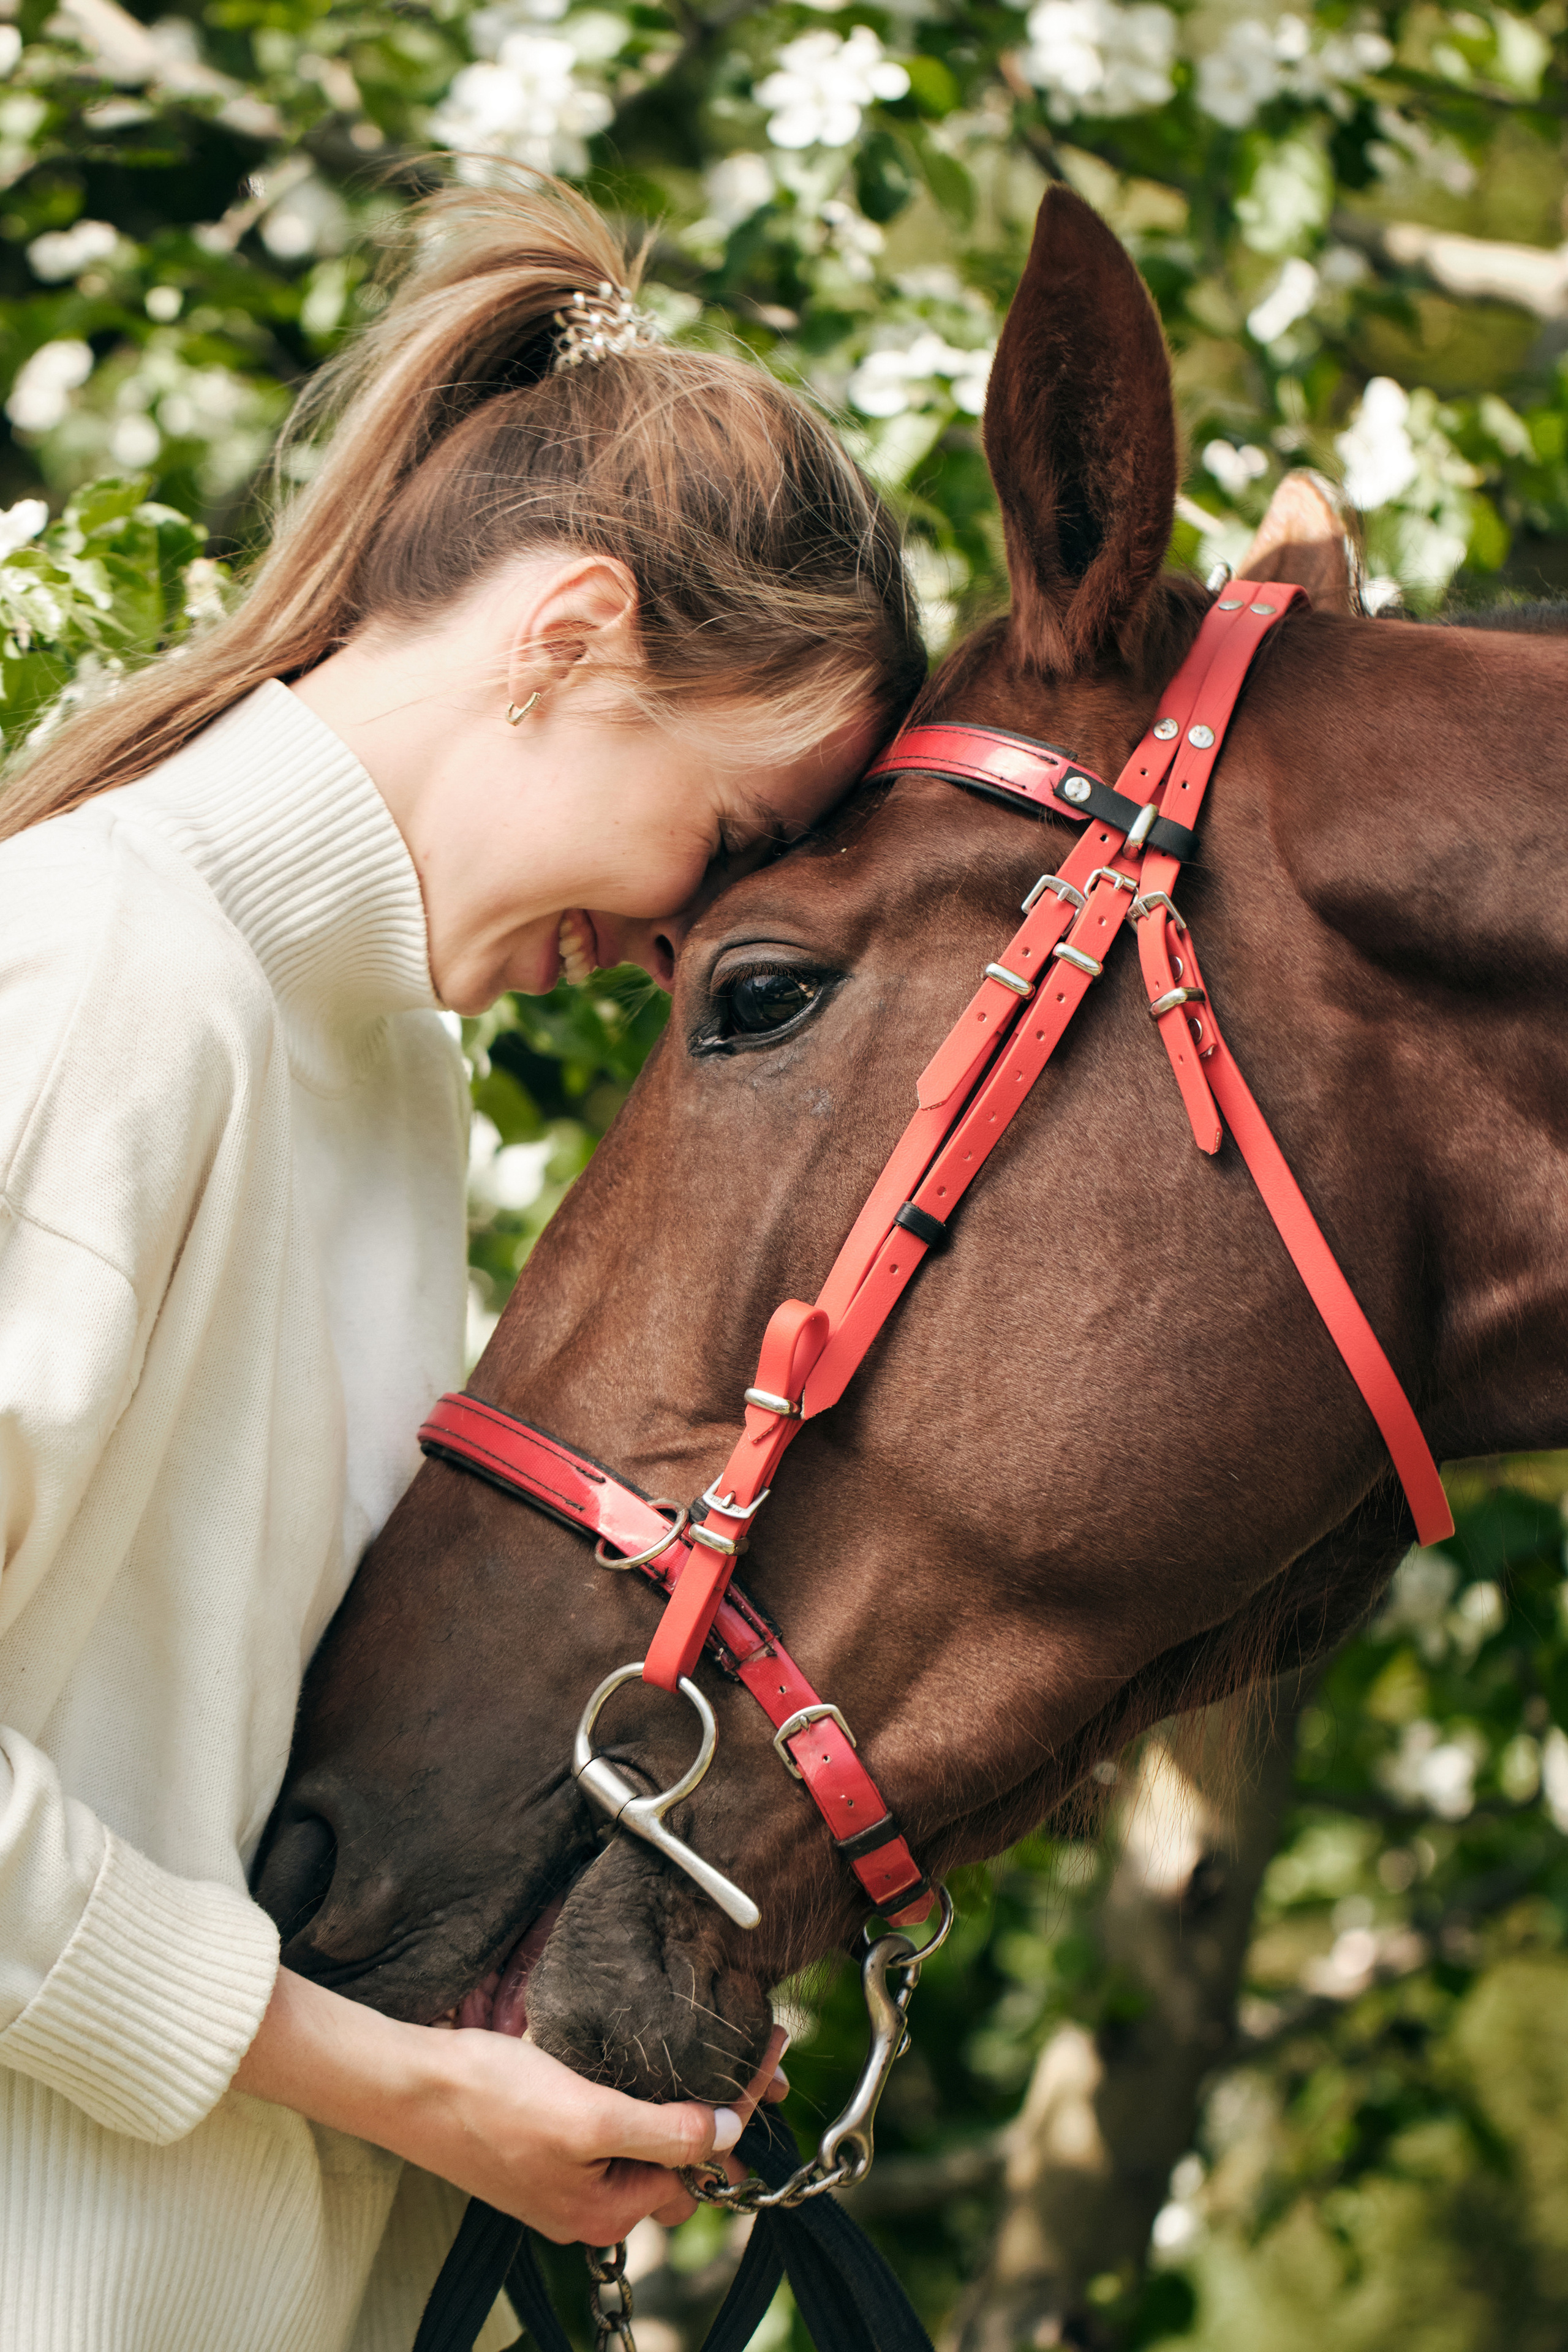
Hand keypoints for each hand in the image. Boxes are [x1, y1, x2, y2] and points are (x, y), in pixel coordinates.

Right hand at [234, 1968, 788, 2243]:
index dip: (742, 2102)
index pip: (699, 2160)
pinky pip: (611, 2121)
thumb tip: (727, 2134)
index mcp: (606, 2210)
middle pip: (678, 2156)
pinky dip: (638, 2090)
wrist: (408, 2083)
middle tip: (755, 2045)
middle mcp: (591, 2202)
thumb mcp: (588, 2119)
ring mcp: (567, 2173)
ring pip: (646, 2136)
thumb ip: (661, 2131)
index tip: (775, 2049)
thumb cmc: (489, 2101)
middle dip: (718, 2105)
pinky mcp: (546, 2140)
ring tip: (714, 2044)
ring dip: (679, 2094)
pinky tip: (648, 2055)